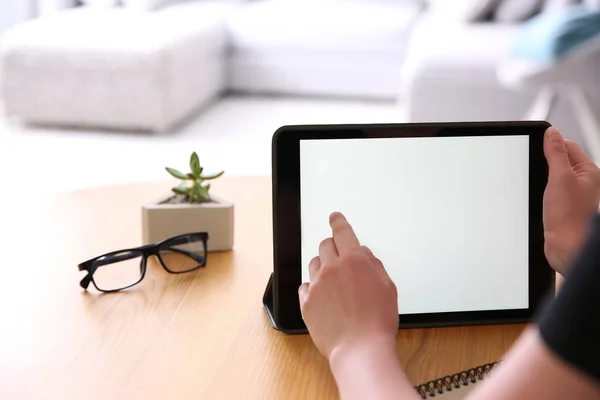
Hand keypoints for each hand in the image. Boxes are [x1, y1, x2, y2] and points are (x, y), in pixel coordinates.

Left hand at [298, 212, 398, 363]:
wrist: (360, 349)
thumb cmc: (378, 321)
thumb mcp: (387, 287)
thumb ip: (373, 264)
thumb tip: (363, 253)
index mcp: (354, 260)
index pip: (342, 232)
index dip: (338, 221)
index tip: (335, 217)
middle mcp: (332, 268)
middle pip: (325, 245)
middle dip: (334, 247)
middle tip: (341, 259)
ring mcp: (316, 285)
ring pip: (314, 264)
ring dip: (323, 267)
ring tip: (335, 284)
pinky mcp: (306, 302)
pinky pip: (306, 285)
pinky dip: (313, 287)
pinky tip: (324, 298)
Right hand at [543, 127, 599, 275]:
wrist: (568, 248)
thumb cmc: (570, 218)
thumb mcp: (560, 178)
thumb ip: (556, 154)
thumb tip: (552, 133)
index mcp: (589, 172)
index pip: (567, 146)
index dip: (550, 145)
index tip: (535, 146)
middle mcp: (582, 182)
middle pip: (558, 160)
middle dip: (543, 163)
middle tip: (536, 169)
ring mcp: (571, 195)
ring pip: (551, 176)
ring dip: (541, 179)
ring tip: (539, 187)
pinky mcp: (561, 206)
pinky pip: (548, 191)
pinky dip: (540, 192)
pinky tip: (537, 199)